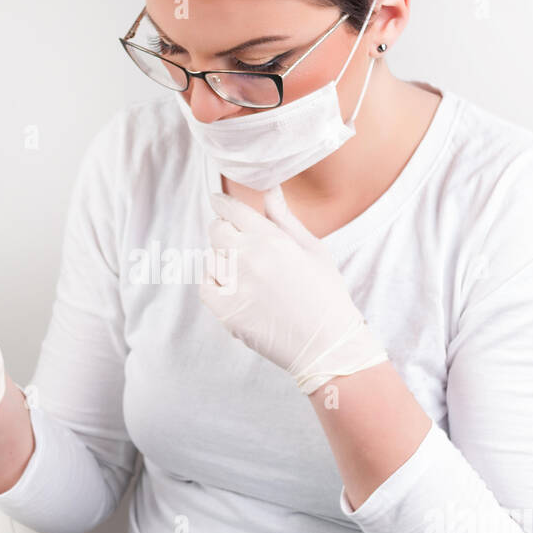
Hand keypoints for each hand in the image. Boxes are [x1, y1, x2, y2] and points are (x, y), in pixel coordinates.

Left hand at [199, 187, 387, 393]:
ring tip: (246, 273)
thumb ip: (284, 217)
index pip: (233, 210)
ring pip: (211, 258)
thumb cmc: (325, 294)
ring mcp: (234, 286)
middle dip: (223, 230)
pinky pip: (205, 286)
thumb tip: (268, 188)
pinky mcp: (226, 311)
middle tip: (236, 240)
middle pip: (216, 231)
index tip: (218, 201)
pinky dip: (214, 283)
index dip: (222, 203)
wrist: (326, 344)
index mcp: (271, 239)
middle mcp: (248, 258)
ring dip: (223, 260)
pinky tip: (233, 288)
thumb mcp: (313, 249)